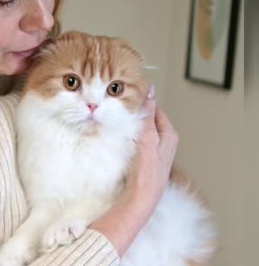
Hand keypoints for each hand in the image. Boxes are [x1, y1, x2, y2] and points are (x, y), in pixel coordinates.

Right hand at [126, 84, 178, 201]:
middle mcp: (165, 141)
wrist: (141, 198)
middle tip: (121, 104)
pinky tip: (121, 134)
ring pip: (144, 129)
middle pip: (150, 119)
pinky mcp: (147, 158)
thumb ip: (149, 116)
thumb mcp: (148, 138)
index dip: (144, 100)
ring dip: (133, 123)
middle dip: (137, 111)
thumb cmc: (146, 170)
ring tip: (119, 116)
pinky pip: (139, 139)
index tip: (129, 93)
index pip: (156, 108)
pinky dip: (131, 134)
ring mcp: (156, 150)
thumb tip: (151, 92)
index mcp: (170, 134)